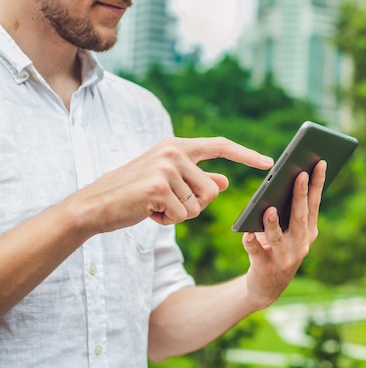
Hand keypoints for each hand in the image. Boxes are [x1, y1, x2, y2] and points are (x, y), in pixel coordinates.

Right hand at [69, 137, 273, 234]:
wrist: (95, 205)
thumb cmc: (134, 194)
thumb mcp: (169, 183)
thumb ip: (197, 179)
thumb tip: (224, 181)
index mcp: (178, 146)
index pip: (220, 146)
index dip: (247, 155)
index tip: (269, 163)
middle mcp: (174, 152)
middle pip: (212, 190)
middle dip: (194, 206)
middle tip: (167, 203)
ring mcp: (166, 168)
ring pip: (198, 205)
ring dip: (179, 214)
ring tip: (155, 206)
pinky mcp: (158, 187)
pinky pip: (182, 216)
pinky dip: (167, 221)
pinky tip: (148, 212)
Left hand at [242, 160, 326, 308]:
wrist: (267, 286)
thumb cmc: (277, 248)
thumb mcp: (288, 231)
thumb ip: (289, 211)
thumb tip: (283, 180)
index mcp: (308, 231)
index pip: (314, 203)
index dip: (318, 183)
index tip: (320, 162)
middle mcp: (301, 244)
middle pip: (300, 217)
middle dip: (300, 195)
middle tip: (300, 174)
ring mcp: (285, 258)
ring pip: (279, 238)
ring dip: (274, 224)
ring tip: (270, 209)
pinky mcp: (265, 267)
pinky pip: (256, 253)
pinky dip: (252, 243)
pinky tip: (246, 235)